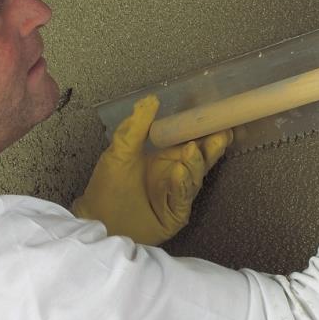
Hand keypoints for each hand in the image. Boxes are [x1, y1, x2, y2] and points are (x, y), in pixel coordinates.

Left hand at [72, 95, 231, 244]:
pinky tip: (179, 171)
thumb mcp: (120, 151)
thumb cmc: (107, 187)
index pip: (192, 142)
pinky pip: (183, 196)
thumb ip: (137, 126)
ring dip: (195, 163)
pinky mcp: (176, 214)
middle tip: (221, 134)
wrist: (97, 220)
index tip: (216, 118)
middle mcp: (176, 175)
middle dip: (212, 148)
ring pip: (195, 177)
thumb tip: (151, 99)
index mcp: (166, 158)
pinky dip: (182, 183)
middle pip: (201, 160)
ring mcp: (178, 195)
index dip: (204, 132)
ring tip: (191, 150)